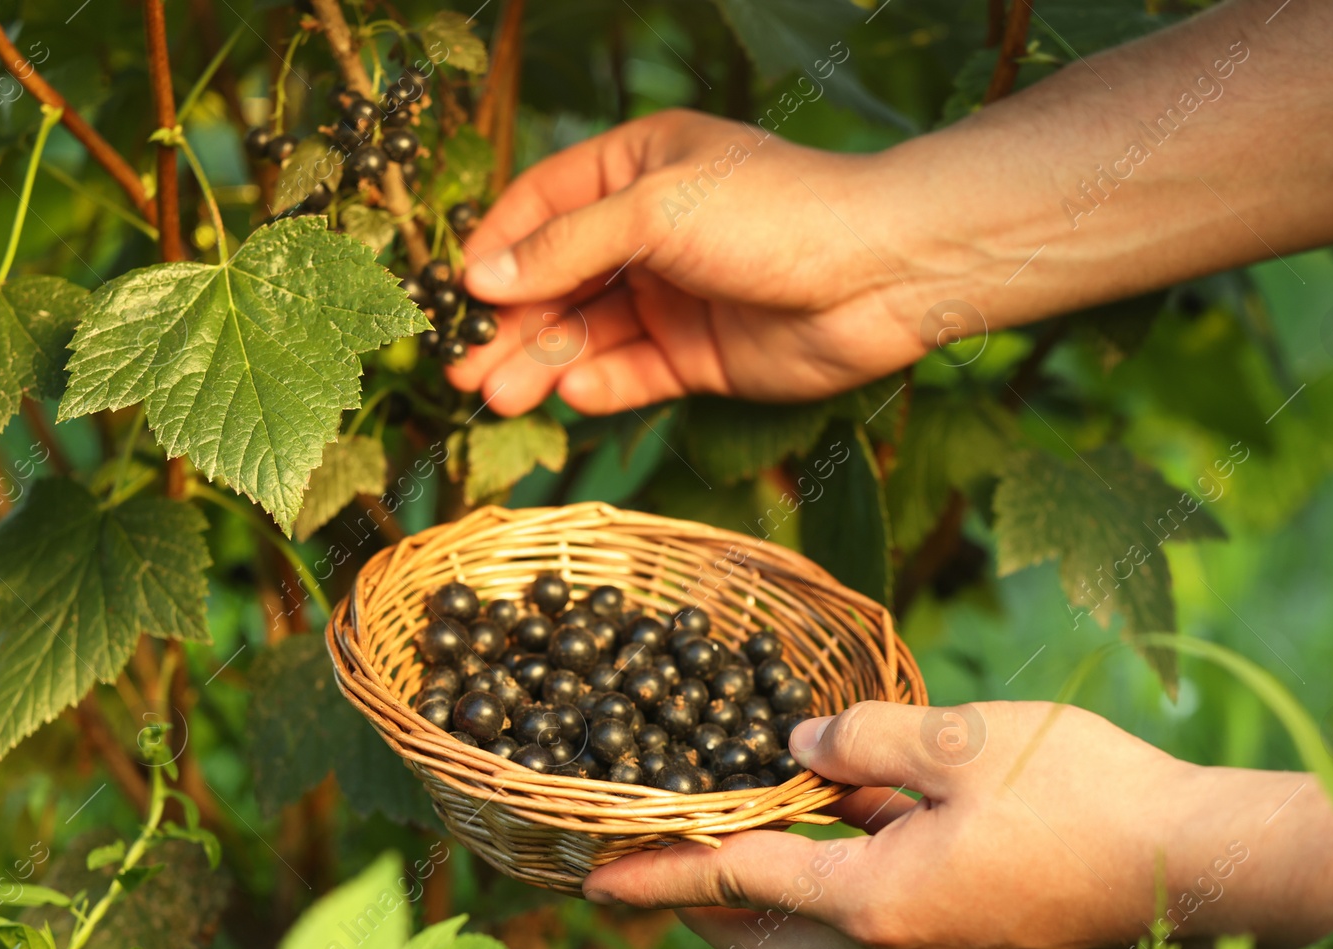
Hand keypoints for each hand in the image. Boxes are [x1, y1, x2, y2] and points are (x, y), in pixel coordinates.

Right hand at [447, 109, 943, 416]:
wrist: (879, 274)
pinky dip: (600, 385)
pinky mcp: (699, 356)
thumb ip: (565, 247)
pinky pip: (633, 373)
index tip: (453, 297)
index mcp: (637, 168)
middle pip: (557, 280)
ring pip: (588, 334)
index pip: (541, 207)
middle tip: (461, 371)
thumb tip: (481, 277)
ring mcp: (674, 296)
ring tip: (497, 396)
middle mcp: (649, 232)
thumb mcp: (655, 210)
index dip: (495, 250)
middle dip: (509, 324)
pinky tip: (570, 394)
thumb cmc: (773, 213)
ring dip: (542, 363)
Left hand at [581, 700, 1199, 948]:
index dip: (662, 874)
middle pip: (767, 938)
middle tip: (654, 870)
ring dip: (767, 901)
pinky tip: (847, 826)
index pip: (738, 884)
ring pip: (819, 942)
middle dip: (700, 907)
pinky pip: (875, 927)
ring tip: (736, 846)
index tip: (596, 880)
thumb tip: (801, 749)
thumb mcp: (965, 742)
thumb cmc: (1087, 796)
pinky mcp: (976, 947)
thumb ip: (867, 738)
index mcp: (877, 900)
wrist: (1201, 869)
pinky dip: (834, 888)